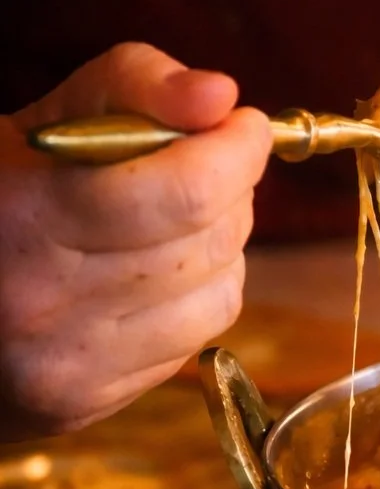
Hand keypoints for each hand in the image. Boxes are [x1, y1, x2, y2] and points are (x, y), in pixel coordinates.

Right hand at [0, 43, 271, 439]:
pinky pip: (196, 338)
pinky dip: (198, 296)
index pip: (184, 192)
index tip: (243, 126)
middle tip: (208, 165)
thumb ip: (130, 85)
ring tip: (177, 221)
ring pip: (219, 293)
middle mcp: (43, 301)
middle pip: (209, 240)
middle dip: (232, 190)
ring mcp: (68, 364)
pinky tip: (156, 274)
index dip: (236, 151)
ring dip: (222, 246)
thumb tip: (218, 96)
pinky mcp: (86, 403)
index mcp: (26, 216)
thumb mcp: (42, 121)